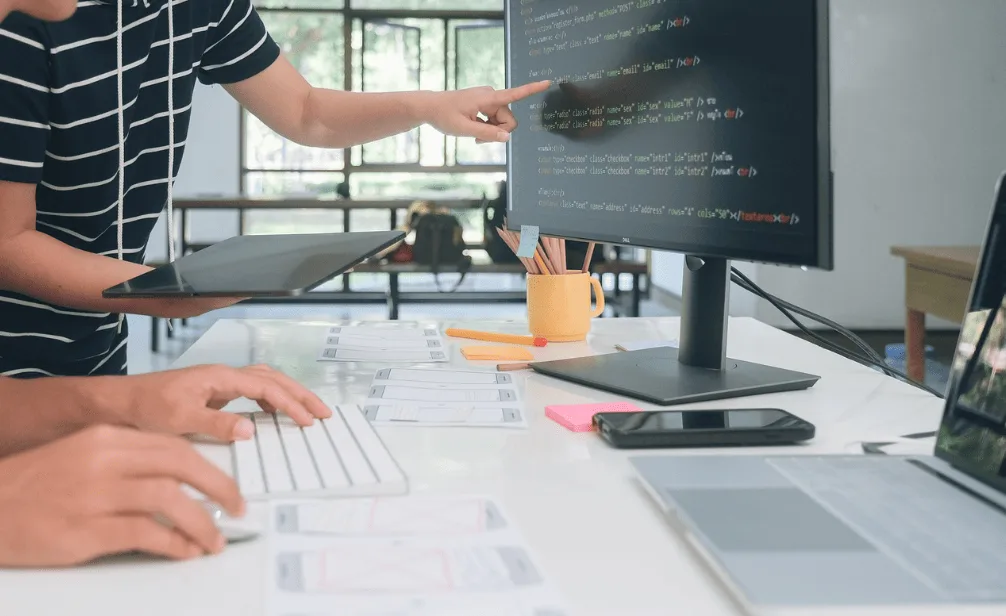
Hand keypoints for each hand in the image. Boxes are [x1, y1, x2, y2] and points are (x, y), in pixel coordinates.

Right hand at [0, 425, 243, 566]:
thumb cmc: (32, 488)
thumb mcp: (81, 457)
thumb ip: (127, 463)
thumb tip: (178, 483)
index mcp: (106, 438)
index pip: (174, 446)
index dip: (210, 467)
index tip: (227, 486)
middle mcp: (104, 460)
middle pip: (181, 465)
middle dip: (219, 488)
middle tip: (238, 509)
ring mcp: (94, 494)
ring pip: (169, 499)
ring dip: (201, 522)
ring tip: (214, 541)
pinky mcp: (85, 530)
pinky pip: (146, 534)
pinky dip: (174, 544)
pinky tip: (185, 553)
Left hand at [100, 364, 331, 442]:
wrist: (118, 403)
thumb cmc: (145, 409)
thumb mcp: (179, 420)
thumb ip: (217, 424)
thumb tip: (252, 428)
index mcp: (220, 377)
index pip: (267, 388)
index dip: (291, 404)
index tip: (309, 422)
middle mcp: (224, 375)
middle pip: (274, 378)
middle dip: (301, 395)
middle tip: (324, 414)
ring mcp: (220, 382)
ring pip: (266, 381)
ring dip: (289, 394)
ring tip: (308, 411)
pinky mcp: (214, 392)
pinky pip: (254, 389)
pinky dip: (272, 398)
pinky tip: (274, 413)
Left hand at [423, 80, 550, 143]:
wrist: (430, 107)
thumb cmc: (444, 116)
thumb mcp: (464, 129)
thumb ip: (486, 134)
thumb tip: (507, 138)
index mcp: (487, 98)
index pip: (514, 94)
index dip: (532, 89)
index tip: (547, 82)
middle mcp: (491, 96)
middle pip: (508, 120)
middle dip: (498, 132)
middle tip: (479, 140)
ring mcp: (488, 100)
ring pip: (501, 122)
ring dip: (491, 132)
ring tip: (474, 136)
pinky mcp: (485, 104)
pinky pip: (495, 120)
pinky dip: (487, 128)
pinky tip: (475, 132)